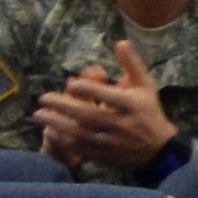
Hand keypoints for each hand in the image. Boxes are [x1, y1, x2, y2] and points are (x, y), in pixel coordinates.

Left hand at [32, 48, 175, 175]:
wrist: (158, 148)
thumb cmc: (148, 111)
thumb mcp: (145, 85)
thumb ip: (132, 64)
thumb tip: (120, 42)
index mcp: (132, 105)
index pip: (109, 96)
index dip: (90, 89)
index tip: (71, 83)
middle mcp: (122, 124)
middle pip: (89, 115)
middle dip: (64, 106)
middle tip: (43, 98)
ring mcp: (112, 142)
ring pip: (81, 134)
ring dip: (58, 124)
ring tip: (39, 115)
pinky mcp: (105, 155)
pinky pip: (80, 149)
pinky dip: (63, 141)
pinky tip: (50, 132)